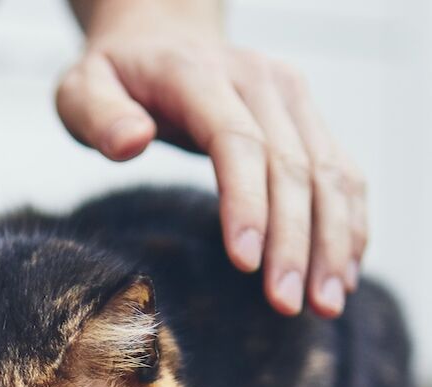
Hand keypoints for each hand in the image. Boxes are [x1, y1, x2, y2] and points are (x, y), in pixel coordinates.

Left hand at [58, 0, 365, 316]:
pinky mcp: (307, 116)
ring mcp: (290, 96)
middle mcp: (258, 79)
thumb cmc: (115, 76)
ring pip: (329, 172)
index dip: (247, 204)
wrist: (160, 36)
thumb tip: (131, 141)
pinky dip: (349, 223)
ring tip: (327, 304)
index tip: (246, 264)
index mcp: (199, 74)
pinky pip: (342, 171)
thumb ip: (97, 115)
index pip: (236, 141)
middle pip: (290, 166)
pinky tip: (345, 272)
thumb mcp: (82, 89)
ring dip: (333, 241)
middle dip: (294, 241)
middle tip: (286, 304)